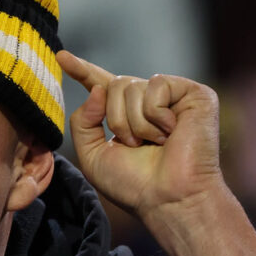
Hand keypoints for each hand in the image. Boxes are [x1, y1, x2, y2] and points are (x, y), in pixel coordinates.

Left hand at [57, 50, 223, 220]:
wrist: (168, 199)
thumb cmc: (134, 185)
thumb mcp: (93, 156)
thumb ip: (82, 122)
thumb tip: (98, 89)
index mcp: (126, 114)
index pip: (101, 85)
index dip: (82, 70)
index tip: (61, 56)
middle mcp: (149, 101)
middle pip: (114, 85)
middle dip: (116, 120)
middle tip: (136, 146)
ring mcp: (173, 96)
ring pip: (132, 86)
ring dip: (136, 123)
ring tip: (156, 143)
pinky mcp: (194, 94)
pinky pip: (156, 87)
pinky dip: (156, 116)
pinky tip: (172, 133)